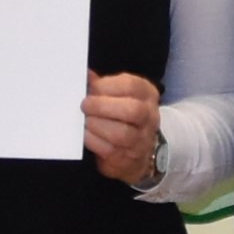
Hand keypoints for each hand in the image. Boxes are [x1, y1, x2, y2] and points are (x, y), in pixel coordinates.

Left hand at [83, 70, 165, 188]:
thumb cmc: (123, 117)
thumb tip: (85, 75)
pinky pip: (109, 150)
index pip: (131, 86)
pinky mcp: (128, 158)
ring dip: (97, 125)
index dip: (107, 85)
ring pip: (121, 133)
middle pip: (132, 110)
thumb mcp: (119, 96)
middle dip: (102, 106)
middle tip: (85, 105)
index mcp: (147, 95)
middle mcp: (149, 117)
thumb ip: (103, 85)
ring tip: (85, 120)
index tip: (91, 88)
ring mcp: (141, 140)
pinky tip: (85, 134)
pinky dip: (93, 140)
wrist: (137, 152)